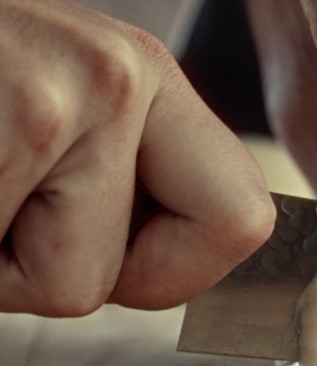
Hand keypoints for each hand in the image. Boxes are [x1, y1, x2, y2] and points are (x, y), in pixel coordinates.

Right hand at [0, 0, 273, 315]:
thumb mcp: (53, 106)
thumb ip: (123, 176)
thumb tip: (177, 260)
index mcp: (150, 76)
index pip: (244, 219)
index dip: (174, 269)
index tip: (105, 250)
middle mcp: (120, 78)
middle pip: (151, 274)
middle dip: (70, 275)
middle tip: (7, 203)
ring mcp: (50, 102)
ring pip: (66, 289)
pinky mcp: (3, 123)